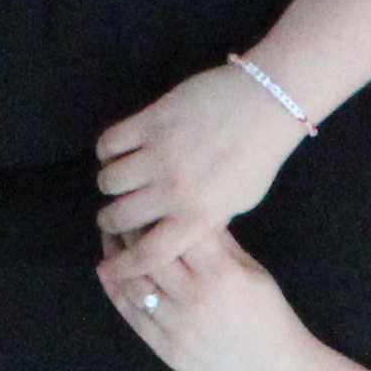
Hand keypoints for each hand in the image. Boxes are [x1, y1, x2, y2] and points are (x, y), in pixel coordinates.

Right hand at [96, 65, 308, 269]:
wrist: (264, 104)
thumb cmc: (257, 157)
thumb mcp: (239, 203)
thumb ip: (206, 220)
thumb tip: (175, 232)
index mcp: (198, 216)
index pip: (150, 254)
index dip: (125, 267)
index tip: (112, 266)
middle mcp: (174, 189)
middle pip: (119, 218)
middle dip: (110, 221)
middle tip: (113, 216)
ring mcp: (159, 154)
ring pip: (108, 181)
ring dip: (109, 185)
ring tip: (119, 182)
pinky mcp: (149, 121)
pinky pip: (109, 142)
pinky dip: (107, 151)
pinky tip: (119, 152)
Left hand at [100, 227, 314, 370]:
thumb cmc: (270, 318)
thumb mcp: (254, 273)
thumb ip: (223, 243)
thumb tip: (191, 211)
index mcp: (222, 273)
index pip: (175, 231)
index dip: (156, 212)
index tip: (147, 201)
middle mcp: (196, 298)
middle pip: (148, 253)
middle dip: (130, 230)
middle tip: (120, 216)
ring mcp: (179, 326)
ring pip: (133, 281)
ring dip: (116, 257)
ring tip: (111, 240)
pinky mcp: (168, 349)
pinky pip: (133, 314)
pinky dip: (115, 289)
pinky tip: (108, 270)